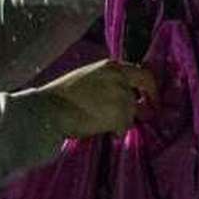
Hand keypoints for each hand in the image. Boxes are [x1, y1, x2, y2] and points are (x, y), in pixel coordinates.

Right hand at [37, 58, 152, 138]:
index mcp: (111, 67)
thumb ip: (104, 81)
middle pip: (142, 94)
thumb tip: (115, 95)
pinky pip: (124, 127)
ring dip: (121, 121)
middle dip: (147, 106)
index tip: (150, 98)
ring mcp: (122, 97)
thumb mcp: (85, 78)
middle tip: (147, 115)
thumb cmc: (58, 97)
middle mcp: (121, 79)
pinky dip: (115, 132)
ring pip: (131, 113)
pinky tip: (102, 131)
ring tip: (103, 125)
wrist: (48, 111)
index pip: (143, 73)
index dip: (150, 87)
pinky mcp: (120, 115)